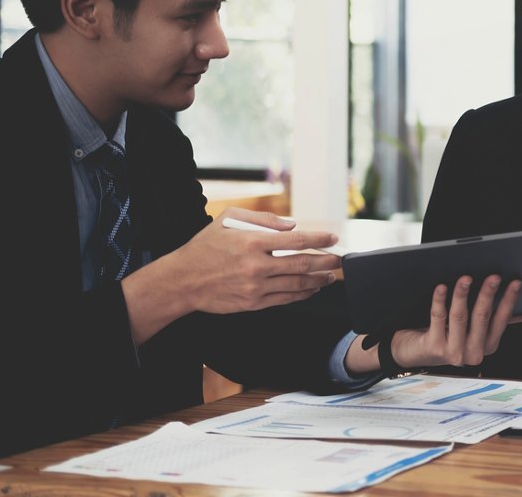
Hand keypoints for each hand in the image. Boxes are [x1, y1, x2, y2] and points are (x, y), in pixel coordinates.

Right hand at [123, 207, 341, 341]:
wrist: (182, 280)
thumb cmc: (205, 246)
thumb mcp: (228, 219)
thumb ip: (263, 219)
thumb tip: (292, 225)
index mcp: (252, 242)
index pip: (296, 240)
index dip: (319, 240)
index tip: (332, 239)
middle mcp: (256, 265)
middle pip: (301, 264)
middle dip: (325, 262)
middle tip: (339, 260)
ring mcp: (255, 287)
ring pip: (296, 284)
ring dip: (318, 280)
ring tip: (330, 276)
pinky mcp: (252, 303)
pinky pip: (284, 299)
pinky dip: (301, 294)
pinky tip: (310, 289)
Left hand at [389, 275, 521, 368]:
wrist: (416, 353)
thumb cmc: (449, 337)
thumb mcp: (477, 332)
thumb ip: (498, 322)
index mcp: (488, 346)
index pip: (502, 320)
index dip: (510, 300)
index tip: (515, 282)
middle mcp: (473, 352)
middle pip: (482, 317)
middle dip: (489, 294)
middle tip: (493, 276)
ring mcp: (453, 351)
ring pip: (460, 316)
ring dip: (463, 294)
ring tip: (466, 278)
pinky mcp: (434, 347)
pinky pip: (438, 318)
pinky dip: (440, 300)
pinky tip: (441, 287)